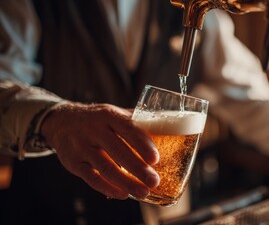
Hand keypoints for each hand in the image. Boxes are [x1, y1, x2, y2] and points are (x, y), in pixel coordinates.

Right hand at [41, 102, 159, 199]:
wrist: (61, 121)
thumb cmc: (97, 119)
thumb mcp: (113, 113)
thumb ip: (135, 121)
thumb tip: (167, 125)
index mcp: (109, 115)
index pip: (128, 128)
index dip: (142, 144)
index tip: (155, 159)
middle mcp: (94, 129)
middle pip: (118, 150)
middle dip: (138, 168)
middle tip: (154, 181)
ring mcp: (81, 146)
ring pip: (105, 167)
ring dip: (126, 182)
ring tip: (143, 192)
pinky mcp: (73, 162)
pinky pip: (91, 178)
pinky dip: (108, 187)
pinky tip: (123, 194)